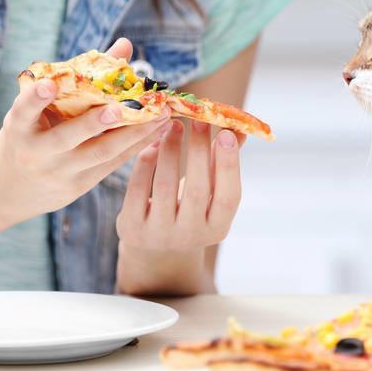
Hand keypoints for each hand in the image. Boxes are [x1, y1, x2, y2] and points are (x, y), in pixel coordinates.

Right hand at [0, 40, 170, 220]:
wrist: (12, 187)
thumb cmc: (33, 131)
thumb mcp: (40, 107)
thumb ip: (80, 75)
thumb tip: (125, 44)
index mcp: (20, 127)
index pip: (23, 110)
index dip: (34, 98)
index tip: (48, 83)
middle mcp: (37, 151)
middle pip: (66, 137)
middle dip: (93, 123)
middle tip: (118, 108)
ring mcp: (59, 171)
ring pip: (100, 153)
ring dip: (133, 134)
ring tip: (160, 115)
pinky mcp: (79, 185)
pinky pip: (113, 164)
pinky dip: (137, 145)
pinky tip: (160, 130)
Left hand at [115, 119, 242, 294]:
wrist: (154, 250)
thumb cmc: (189, 212)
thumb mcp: (209, 196)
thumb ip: (222, 164)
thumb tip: (239, 128)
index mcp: (217, 229)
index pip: (229, 197)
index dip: (229, 165)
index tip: (226, 133)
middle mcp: (190, 236)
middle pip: (197, 190)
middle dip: (198, 151)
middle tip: (199, 120)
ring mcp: (159, 234)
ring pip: (164, 186)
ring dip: (171, 150)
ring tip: (174, 125)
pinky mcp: (132, 228)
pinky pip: (138, 189)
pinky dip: (146, 163)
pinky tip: (152, 144)